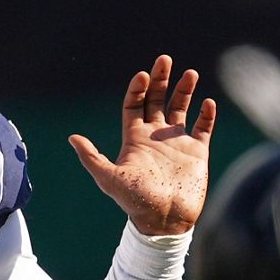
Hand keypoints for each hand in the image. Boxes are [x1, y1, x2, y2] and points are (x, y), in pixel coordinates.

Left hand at [69, 55, 215, 235]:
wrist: (164, 220)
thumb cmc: (134, 201)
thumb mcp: (109, 178)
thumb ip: (92, 157)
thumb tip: (72, 137)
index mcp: (134, 138)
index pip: (134, 105)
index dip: (138, 88)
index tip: (143, 75)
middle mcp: (155, 136)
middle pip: (157, 100)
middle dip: (160, 80)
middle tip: (164, 59)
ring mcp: (177, 142)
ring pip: (181, 108)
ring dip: (185, 90)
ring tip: (190, 73)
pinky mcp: (197, 152)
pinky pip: (203, 127)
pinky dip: (206, 114)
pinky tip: (208, 102)